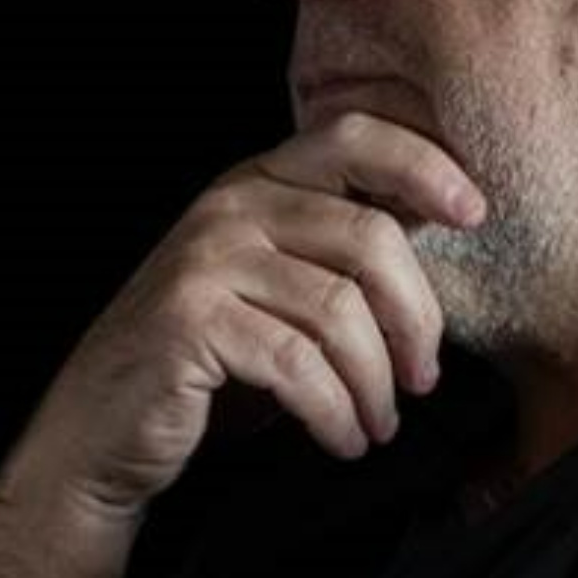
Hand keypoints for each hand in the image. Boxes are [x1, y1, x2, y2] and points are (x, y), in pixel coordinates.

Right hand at [4, 112, 485, 517]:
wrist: (102, 433)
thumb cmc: (206, 369)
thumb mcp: (277, 294)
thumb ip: (337, 258)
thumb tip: (440, 239)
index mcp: (256, 182)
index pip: (355, 139)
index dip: (426, 167)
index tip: (475, 214)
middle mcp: (228, 206)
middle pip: (370, 237)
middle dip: (416, 319)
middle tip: (423, 377)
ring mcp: (205, 261)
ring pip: (341, 310)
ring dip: (376, 383)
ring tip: (378, 422)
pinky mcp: (192, 321)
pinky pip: (300, 363)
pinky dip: (337, 412)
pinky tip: (342, 438)